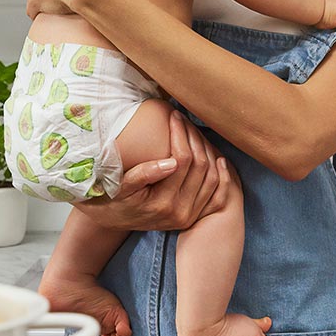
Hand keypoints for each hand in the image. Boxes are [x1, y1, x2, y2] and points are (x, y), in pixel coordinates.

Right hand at [73, 111, 233, 230]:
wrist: (112, 219)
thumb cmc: (113, 197)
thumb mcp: (120, 186)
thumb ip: (143, 174)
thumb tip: (171, 162)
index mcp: (162, 203)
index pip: (182, 160)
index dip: (181, 134)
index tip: (174, 116)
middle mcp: (180, 212)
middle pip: (201, 167)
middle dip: (195, 138)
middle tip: (186, 120)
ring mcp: (190, 215)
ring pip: (213, 178)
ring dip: (208, 152)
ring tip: (196, 133)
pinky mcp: (195, 216)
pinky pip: (217, 196)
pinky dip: (222, 177)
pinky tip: (219, 159)